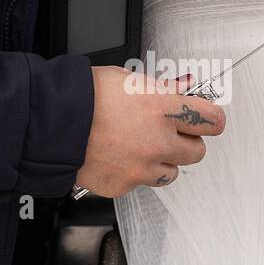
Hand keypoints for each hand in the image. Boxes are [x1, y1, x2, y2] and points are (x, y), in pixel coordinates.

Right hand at [74, 67, 224, 197]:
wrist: (50, 123)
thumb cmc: (83, 97)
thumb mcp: (127, 79)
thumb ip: (160, 89)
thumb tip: (179, 89)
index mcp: (164, 107)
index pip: (213, 121)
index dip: (209, 119)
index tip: (204, 119)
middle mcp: (158, 140)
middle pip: (197, 151)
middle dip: (186, 141)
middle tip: (169, 132)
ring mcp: (142, 167)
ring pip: (173, 172)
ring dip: (162, 161)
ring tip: (140, 147)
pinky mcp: (125, 185)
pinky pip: (141, 183)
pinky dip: (133, 173)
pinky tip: (119, 157)